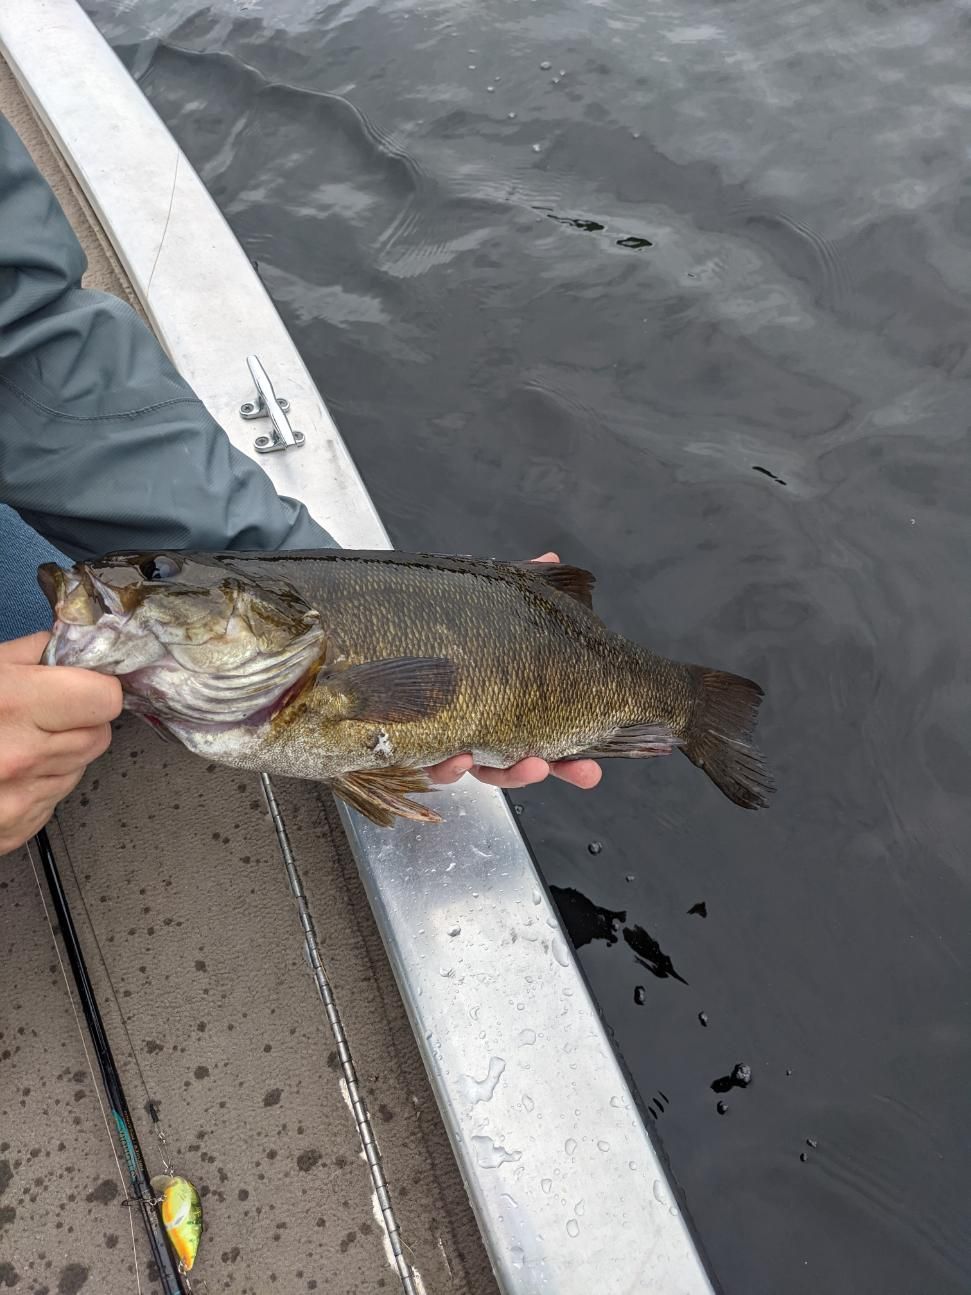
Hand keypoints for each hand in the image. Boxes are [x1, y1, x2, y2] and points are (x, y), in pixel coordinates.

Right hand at [0, 633, 122, 854]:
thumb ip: (28, 655)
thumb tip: (70, 646)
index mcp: (12, 703)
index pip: (104, 697)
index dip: (94, 686)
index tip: (80, 683)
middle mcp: (19, 756)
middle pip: (99, 735)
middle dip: (79, 720)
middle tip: (43, 711)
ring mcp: (17, 801)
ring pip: (78, 768)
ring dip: (58, 754)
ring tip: (10, 741)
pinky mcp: (12, 831)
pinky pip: (52, 800)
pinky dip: (37, 785)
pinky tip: (2, 772)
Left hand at [424, 553, 602, 792]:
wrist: (357, 642)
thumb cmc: (429, 626)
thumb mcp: (479, 607)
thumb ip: (516, 587)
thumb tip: (551, 559)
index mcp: (503, 703)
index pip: (543, 734)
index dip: (571, 757)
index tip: (594, 770)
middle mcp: (479, 728)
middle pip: (526, 760)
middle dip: (560, 770)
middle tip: (586, 774)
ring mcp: (448, 740)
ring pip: (485, 771)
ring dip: (512, 773)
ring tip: (532, 763)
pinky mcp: (413, 749)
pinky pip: (432, 767)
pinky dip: (449, 767)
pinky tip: (460, 757)